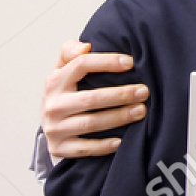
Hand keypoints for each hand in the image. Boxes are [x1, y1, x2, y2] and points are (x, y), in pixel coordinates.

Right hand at [41, 40, 149, 157]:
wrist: (51, 124)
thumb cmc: (66, 91)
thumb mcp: (63, 68)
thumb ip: (71, 51)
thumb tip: (86, 47)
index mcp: (54, 81)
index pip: (81, 65)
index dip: (107, 62)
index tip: (131, 62)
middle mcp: (53, 105)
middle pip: (91, 98)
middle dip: (121, 94)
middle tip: (144, 91)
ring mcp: (55, 128)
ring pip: (90, 123)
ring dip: (118, 117)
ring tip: (141, 111)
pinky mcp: (59, 148)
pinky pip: (84, 148)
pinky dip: (103, 145)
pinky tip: (121, 141)